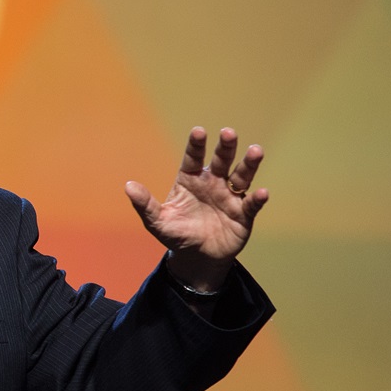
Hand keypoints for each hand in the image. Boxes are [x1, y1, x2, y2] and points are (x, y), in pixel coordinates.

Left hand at [124, 127, 267, 290]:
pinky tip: (262, 193)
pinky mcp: (243, 214)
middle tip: (228, 132)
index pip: (193, 158)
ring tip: (255, 150)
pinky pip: (251, 204)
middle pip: (221, 160)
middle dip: (225, 146)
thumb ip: (145, 204)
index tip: (198, 132)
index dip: (196, 145)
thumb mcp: (157, 222)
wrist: (197, 258)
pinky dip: (258, 199)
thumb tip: (128, 186)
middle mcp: (212, 182)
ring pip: (241, 176)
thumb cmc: (177, 234)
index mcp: (190, 180)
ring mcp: (230, 196)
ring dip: (249, 164)